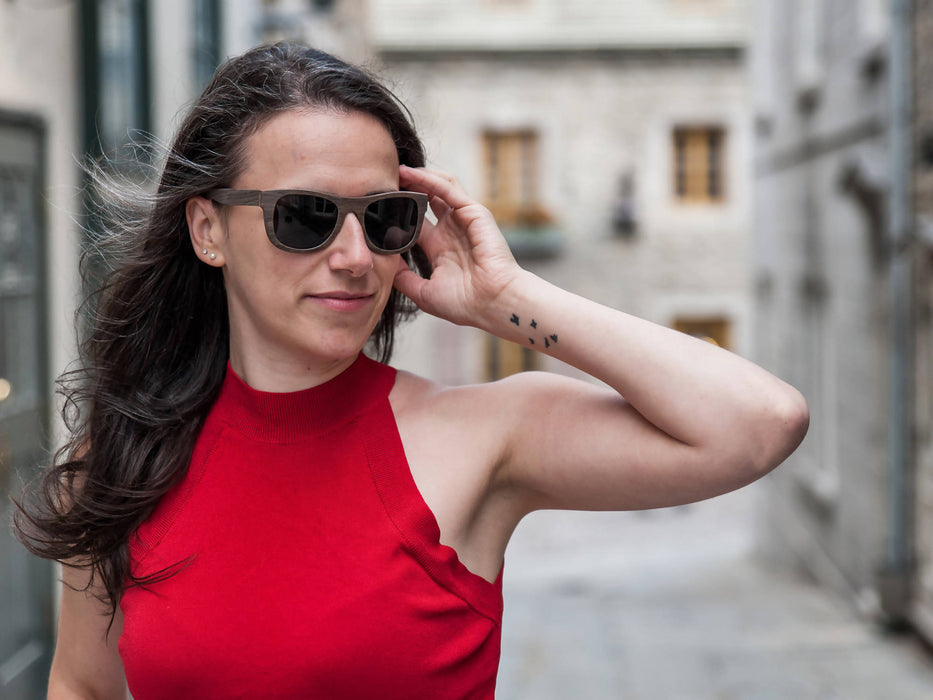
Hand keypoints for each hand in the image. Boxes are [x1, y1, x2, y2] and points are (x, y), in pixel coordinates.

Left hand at [393, 165, 522, 327]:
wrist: (493, 304)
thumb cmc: (465, 304)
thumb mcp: (424, 293)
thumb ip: (404, 279)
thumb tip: (383, 264)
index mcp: (441, 249)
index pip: (415, 224)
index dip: (398, 214)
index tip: (375, 208)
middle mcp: (452, 231)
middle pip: (426, 202)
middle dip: (407, 191)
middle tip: (384, 182)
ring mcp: (464, 220)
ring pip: (439, 188)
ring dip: (418, 178)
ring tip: (396, 171)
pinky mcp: (474, 213)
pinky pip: (449, 189)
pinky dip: (429, 179)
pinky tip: (410, 174)